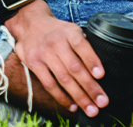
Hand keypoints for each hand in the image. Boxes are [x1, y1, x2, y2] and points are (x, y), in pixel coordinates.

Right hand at [5, 0, 107, 117]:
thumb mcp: (71, 30)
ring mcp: (44, 54)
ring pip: (63, 79)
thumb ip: (84, 45)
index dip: (91, 60)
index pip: (81, 45)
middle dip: (90, 87)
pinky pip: (49, 84)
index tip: (101, 75)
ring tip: (90, 109)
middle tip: (102, 102)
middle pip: (74, 67)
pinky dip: (61, 97)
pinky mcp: (34, 64)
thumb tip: (99, 69)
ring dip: (78, 96)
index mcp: (69, 32)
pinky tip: (72, 105)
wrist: (30, 23)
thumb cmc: (57, 31)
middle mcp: (56, 43)